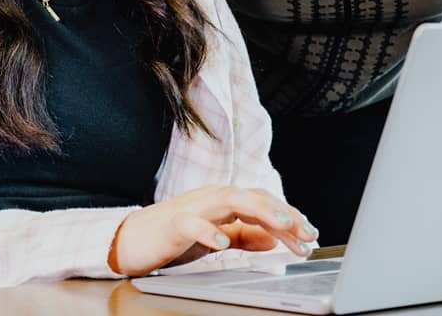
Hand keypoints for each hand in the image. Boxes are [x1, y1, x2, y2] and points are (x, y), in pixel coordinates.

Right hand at [109, 186, 316, 275]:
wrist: (131, 240)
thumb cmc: (174, 237)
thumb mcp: (216, 237)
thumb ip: (243, 236)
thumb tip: (273, 238)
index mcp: (224, 202)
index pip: (263, 202)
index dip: (289, 216)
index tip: (310, 235)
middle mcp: (212, 199)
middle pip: (254, 197)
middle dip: (284, 214)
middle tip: (307, 234)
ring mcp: (192, 208)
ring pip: (231, 200)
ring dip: (260, 211)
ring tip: (283, 226)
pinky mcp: (172, 224)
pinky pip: (192, 224)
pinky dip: (210, 232)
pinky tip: (224, 244)